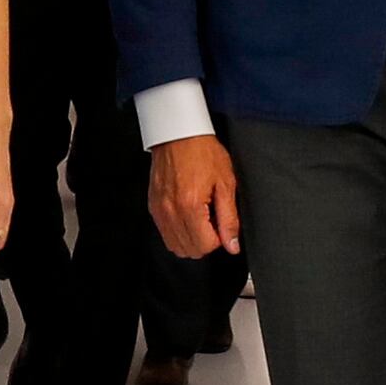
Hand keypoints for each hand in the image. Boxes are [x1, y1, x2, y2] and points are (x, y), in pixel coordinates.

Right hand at [150, 134, 240, 261]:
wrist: (179, 134)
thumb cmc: (202, 152)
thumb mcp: (226, 184)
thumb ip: (229, 219)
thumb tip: (232, 245)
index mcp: (190, 206)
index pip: (206, 246)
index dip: (219, 237)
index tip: (220, 221)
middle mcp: (171, 211)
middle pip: (190, 250)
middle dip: (205, 240)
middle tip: (211, 218)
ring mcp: (159, 210)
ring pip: (176, 246)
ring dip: (191, 238)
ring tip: (199, 216)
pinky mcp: (153, 207)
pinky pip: (165, 234)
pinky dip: (178, 231)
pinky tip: (187, 213)